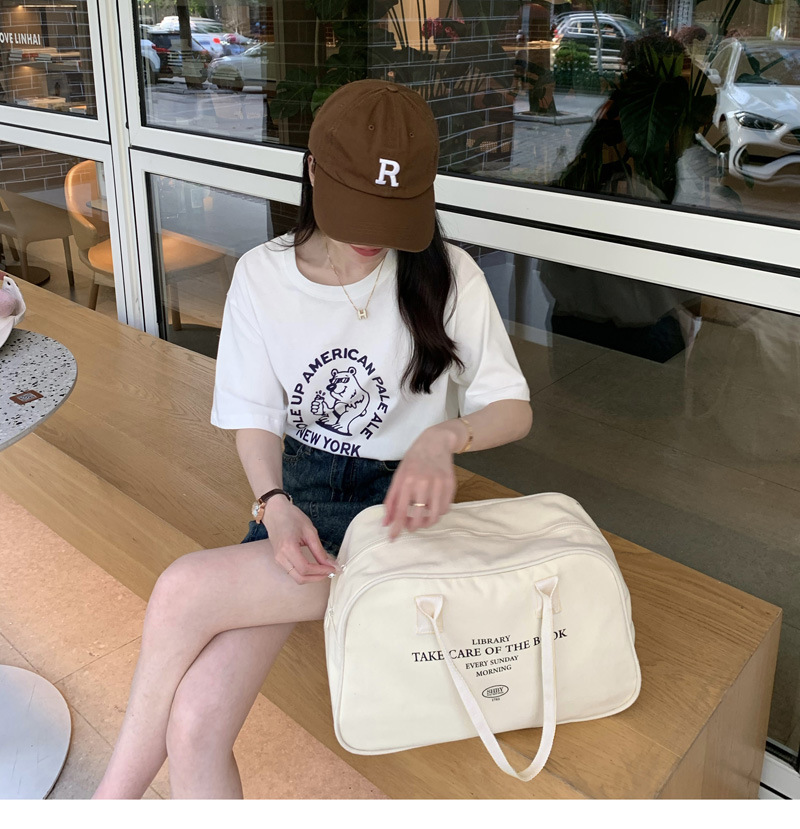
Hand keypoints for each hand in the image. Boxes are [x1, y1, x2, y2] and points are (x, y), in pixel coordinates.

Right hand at [263, 497, 338, 583]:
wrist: (274, 512)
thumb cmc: (292, 517)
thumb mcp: (310, 531)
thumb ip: (320, 551)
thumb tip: (332, 564)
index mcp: (288, 548)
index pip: (305, 568)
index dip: (321, 571)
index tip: (333, 568)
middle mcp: (280, 557)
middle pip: (300, 578)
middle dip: (317, 578)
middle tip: (330, 571)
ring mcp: (278, 560)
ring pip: (296, 577)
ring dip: (311, 577)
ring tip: (324, 569)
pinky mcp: (278, 560)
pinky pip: (293, 572)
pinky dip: (305, 573)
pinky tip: (314, 567)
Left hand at [382, 423, 459, 539]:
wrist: (435, 442)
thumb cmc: (413, 460)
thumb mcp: (398, 477)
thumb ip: (391, 501)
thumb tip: (386, 523)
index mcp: (407, 481)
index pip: (401, 511)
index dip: (396, 528)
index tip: (393, 538)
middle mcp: (424, 483)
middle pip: (419, 518)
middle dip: (413, 527)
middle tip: (410, 526)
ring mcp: (439, 484)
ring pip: (434, 516)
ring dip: (426, 523)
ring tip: (422, 520)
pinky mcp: (451, 485)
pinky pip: (445, 509)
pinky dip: (438, 513)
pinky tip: (433, 508)